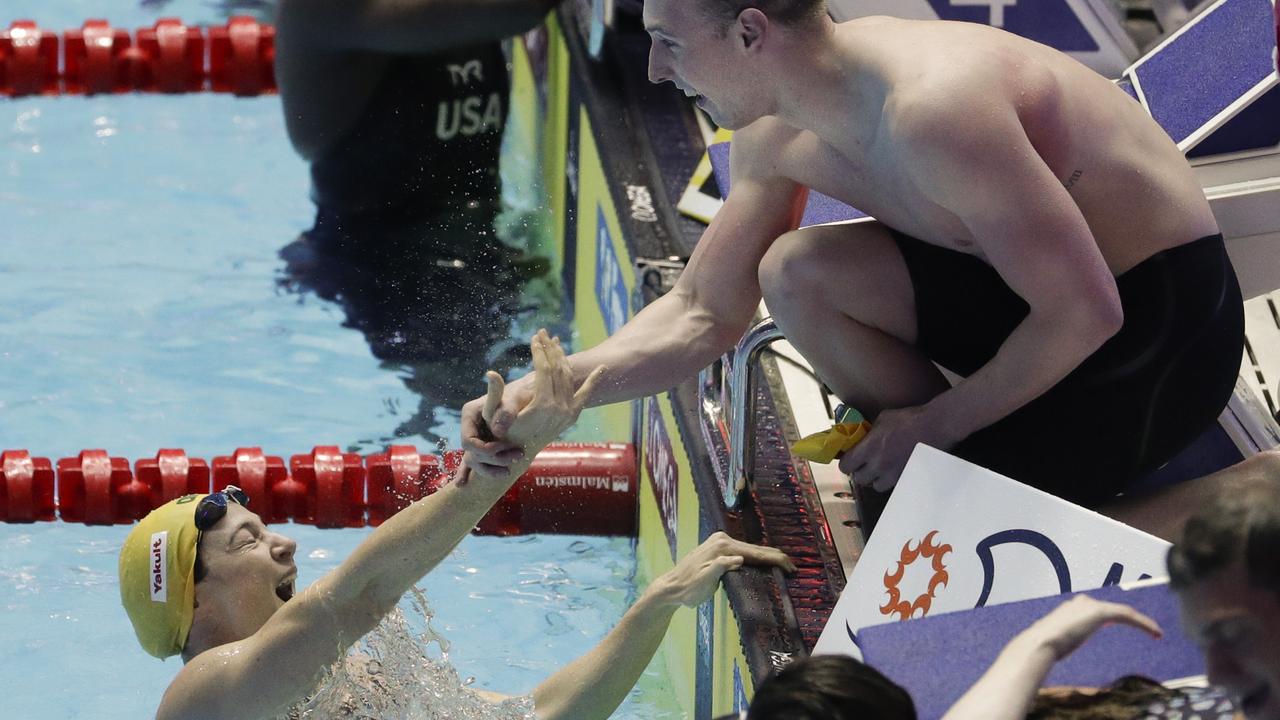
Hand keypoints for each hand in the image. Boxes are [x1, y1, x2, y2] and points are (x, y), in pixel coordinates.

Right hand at [461, 371, 527, 479]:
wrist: (532, 393)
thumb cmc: (523, 394)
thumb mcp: (514, 399)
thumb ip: (506, 411)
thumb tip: (498, 431)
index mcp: (470, 413)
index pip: (468, 441)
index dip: (484, 450)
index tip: (502, 449)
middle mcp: (471, 426)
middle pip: (472, 453)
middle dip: (492, 460)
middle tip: (517, 457)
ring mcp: (478, 437)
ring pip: (475, 461)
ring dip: (490, 470)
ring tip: (508, 472)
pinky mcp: (487, 445)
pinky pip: (479, 463)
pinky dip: (479, 472)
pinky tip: (463, 484)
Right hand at [503, 329, 604, 449]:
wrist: (517, 455)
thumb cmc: (501, 434)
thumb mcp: (494, 414)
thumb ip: (495, 393)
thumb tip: (491, 373)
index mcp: (542, 405)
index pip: (544, 369)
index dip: (539, 351)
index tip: (534, 337)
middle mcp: (559, 408)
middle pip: (558, 370)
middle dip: (550, 349)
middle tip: (543, 332)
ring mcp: (568, 413)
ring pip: (569, 378)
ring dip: (563, 358)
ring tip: (556, 342)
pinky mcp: (572, 417)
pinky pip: (585, 395)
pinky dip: (594, 381)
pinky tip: (602, 368)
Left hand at [646, 532, 795, 608]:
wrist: (671, 588)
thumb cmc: (688, 589)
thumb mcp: (704, 582)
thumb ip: (719, 568)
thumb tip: (738, 559)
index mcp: (722, 547)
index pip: (755, 553)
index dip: (775, 560)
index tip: (790, 568)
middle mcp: (722, 540)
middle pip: (755, 549)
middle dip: (775, 558)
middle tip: (793, 568)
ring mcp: (720, 543)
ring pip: (750, 550)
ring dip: (767, 557)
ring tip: (784, 566)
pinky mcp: (718, 549)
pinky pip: (743, 552)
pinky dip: (756, 558)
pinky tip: (764, 563)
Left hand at [838, 405, 954, 492]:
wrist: (935, 427)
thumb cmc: (909, 419)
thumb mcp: (883, 419)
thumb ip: (870, 432)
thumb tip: (863, 437)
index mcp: (869, 448)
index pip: (846, 466)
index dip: (846, 464)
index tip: (849, 460)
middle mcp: (878, 465)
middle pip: (859, 479)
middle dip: (860, 472)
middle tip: (865, 464)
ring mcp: (893, 474)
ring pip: (876, 486)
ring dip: (875, 479)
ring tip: (881, 469)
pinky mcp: (906, 478)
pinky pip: (892, 486)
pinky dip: (890, 480)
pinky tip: (895, 469)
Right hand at [1024, 596, 1161, 660]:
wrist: (1041, 643)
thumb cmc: (1043, 647)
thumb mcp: (1053, 643)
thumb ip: (1056, 641)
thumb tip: (1048, 649)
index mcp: (1070, 609)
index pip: (1095, 610)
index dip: (1110, 618)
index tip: (1115, 626)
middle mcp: (1081, 603)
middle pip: (1112, 609)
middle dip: (1129, 618)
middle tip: (1145, 629)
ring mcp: (1090, 606)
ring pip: (1124, 611)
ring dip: (1141, 622)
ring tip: (1155, 633)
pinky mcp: (1101, 611)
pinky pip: (1128, 615)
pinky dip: (1143, 623)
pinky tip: (1156, 633)